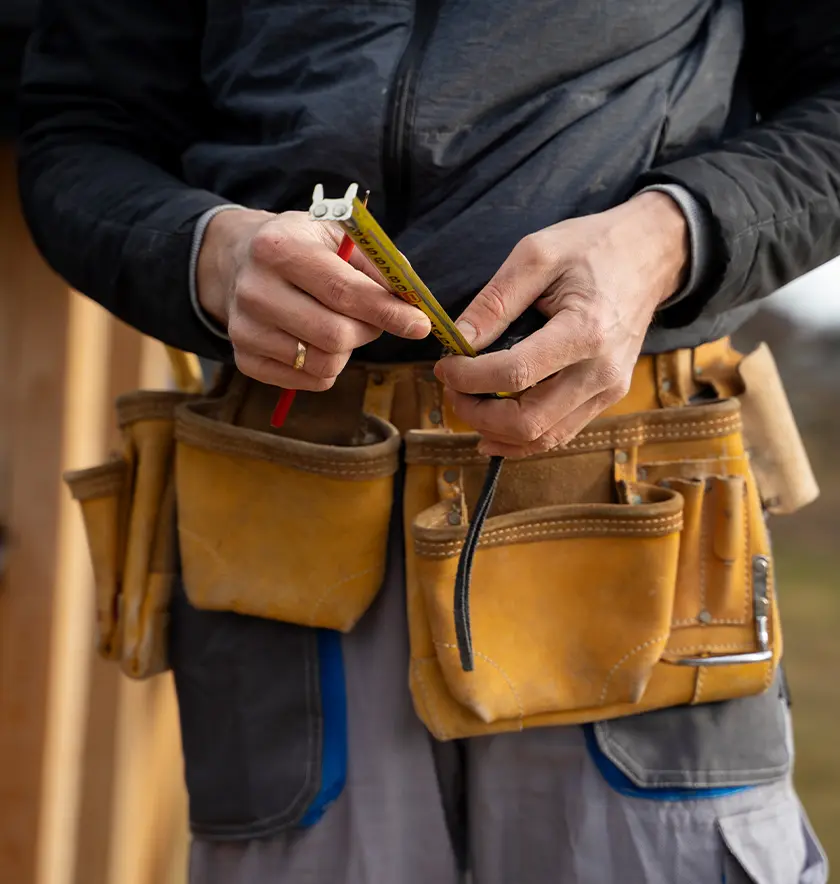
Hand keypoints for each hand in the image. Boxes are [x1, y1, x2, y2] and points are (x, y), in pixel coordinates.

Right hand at [197, 208, 430, 389]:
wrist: (238, 261)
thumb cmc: (301, 246)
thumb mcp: (337, 234)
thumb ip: (378, 263)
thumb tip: (412, 300)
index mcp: (278, 247)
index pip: (344, 292)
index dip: (388, 312)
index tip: (419, 325)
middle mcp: (254, 290)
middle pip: (335, 336)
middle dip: (368, 330)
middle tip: (371, 318)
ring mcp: (245, 329)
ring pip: (325, 364)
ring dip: (348, 350)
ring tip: (340, 324)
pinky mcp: (245, 359)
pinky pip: (310, 382)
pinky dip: (329, 367)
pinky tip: (319, 340)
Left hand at [434, 192, 688, 456]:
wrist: (650, 254)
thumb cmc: (592, 248)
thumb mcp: (537, 254)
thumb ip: (495, 301)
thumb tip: (459, 341)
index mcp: (585, 330)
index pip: (515, 374)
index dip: (469, 378)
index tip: (444, 365)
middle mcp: (601, 371)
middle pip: (528, 420)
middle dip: (477, 413)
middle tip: (452, 389)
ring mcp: (608, 390)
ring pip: (543, 437)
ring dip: (495, 431)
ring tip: (467, 405)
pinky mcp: (607, 397)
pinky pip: (559, 433)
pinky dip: (521, 439)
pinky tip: (492, 430)